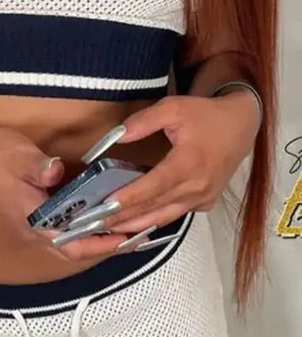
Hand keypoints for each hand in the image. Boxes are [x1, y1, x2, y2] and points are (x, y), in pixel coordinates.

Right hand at [0, 126, 123, 262]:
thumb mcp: (19, 157)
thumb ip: (40, 167)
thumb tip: (58, 170)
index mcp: (34, 221)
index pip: (72, 244)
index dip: (101, 244)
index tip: (127, 238)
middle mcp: (35, 230)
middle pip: (74, 249)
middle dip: (104, 245)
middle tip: (133, 235)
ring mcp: (32, 223)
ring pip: (69, 241)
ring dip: (94, 239)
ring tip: (121, 229)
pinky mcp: (32, 213)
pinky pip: (62, 229)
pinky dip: (81, 227)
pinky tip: (95, 214)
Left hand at [98, 93, 260, 235]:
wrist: (240, 126)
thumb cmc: (204, 115)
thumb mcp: (172, 108)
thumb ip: (142, 122)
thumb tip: (117, 136)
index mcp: (189, 164)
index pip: (153, 186)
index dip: (129, 197)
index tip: (105, 205)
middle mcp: (197, 187)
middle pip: (156, 207)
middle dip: (125, 217)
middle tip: (97, 222)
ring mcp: (203, 198)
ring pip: (165, 216)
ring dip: (137, 224)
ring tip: (110, 228)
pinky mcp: (205, 202)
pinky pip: (176, 214)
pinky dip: (155, 220)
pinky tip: (136, 221)